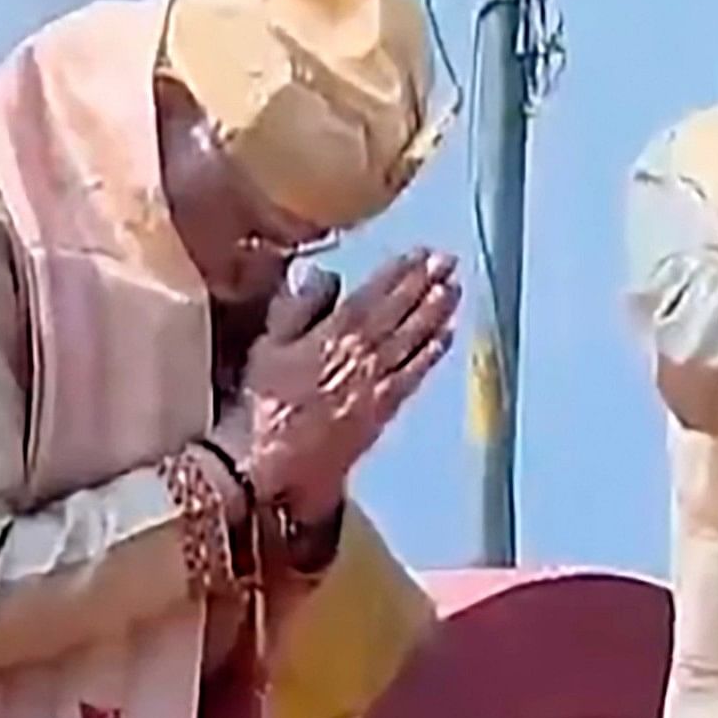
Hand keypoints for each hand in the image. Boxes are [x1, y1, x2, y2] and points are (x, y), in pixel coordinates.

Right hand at [231, 249, 462, 523]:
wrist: (271, 463)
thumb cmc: (262, 405)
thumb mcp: (267, 347)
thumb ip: (297, 308)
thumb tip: (323, 275)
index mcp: (332, 335)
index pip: (373, 296)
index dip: (399, 273)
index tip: (421, 254)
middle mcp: (362, 356)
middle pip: (399, 314)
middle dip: (426, 285)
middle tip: (448, 262)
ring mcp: (376, 384)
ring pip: (412, 340)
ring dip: (436, 313)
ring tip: (454, 290)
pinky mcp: (384, 411)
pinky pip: (414, 376)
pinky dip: (431, 354)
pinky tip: (446, 336)